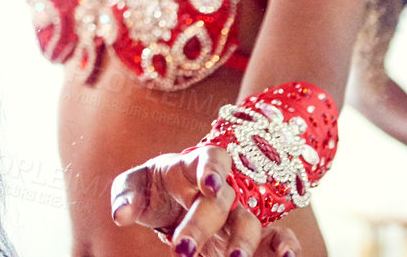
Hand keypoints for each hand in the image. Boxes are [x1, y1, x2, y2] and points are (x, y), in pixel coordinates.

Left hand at [112, 146, 300, 256]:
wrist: (171, 200)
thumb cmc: (154, 188)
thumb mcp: (134, 186)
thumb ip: (126, 196)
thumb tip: (121, 215)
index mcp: (193, 166)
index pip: (210, 158)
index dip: (212, 169)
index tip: (209, 186)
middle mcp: (222, 187)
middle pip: (221, 201)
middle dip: (202, 225)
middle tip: (180, 249)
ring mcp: (239, 211)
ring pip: (250, 222)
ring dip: (243, 242)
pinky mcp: (253, 235)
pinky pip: (276, 236)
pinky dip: (285, 246)